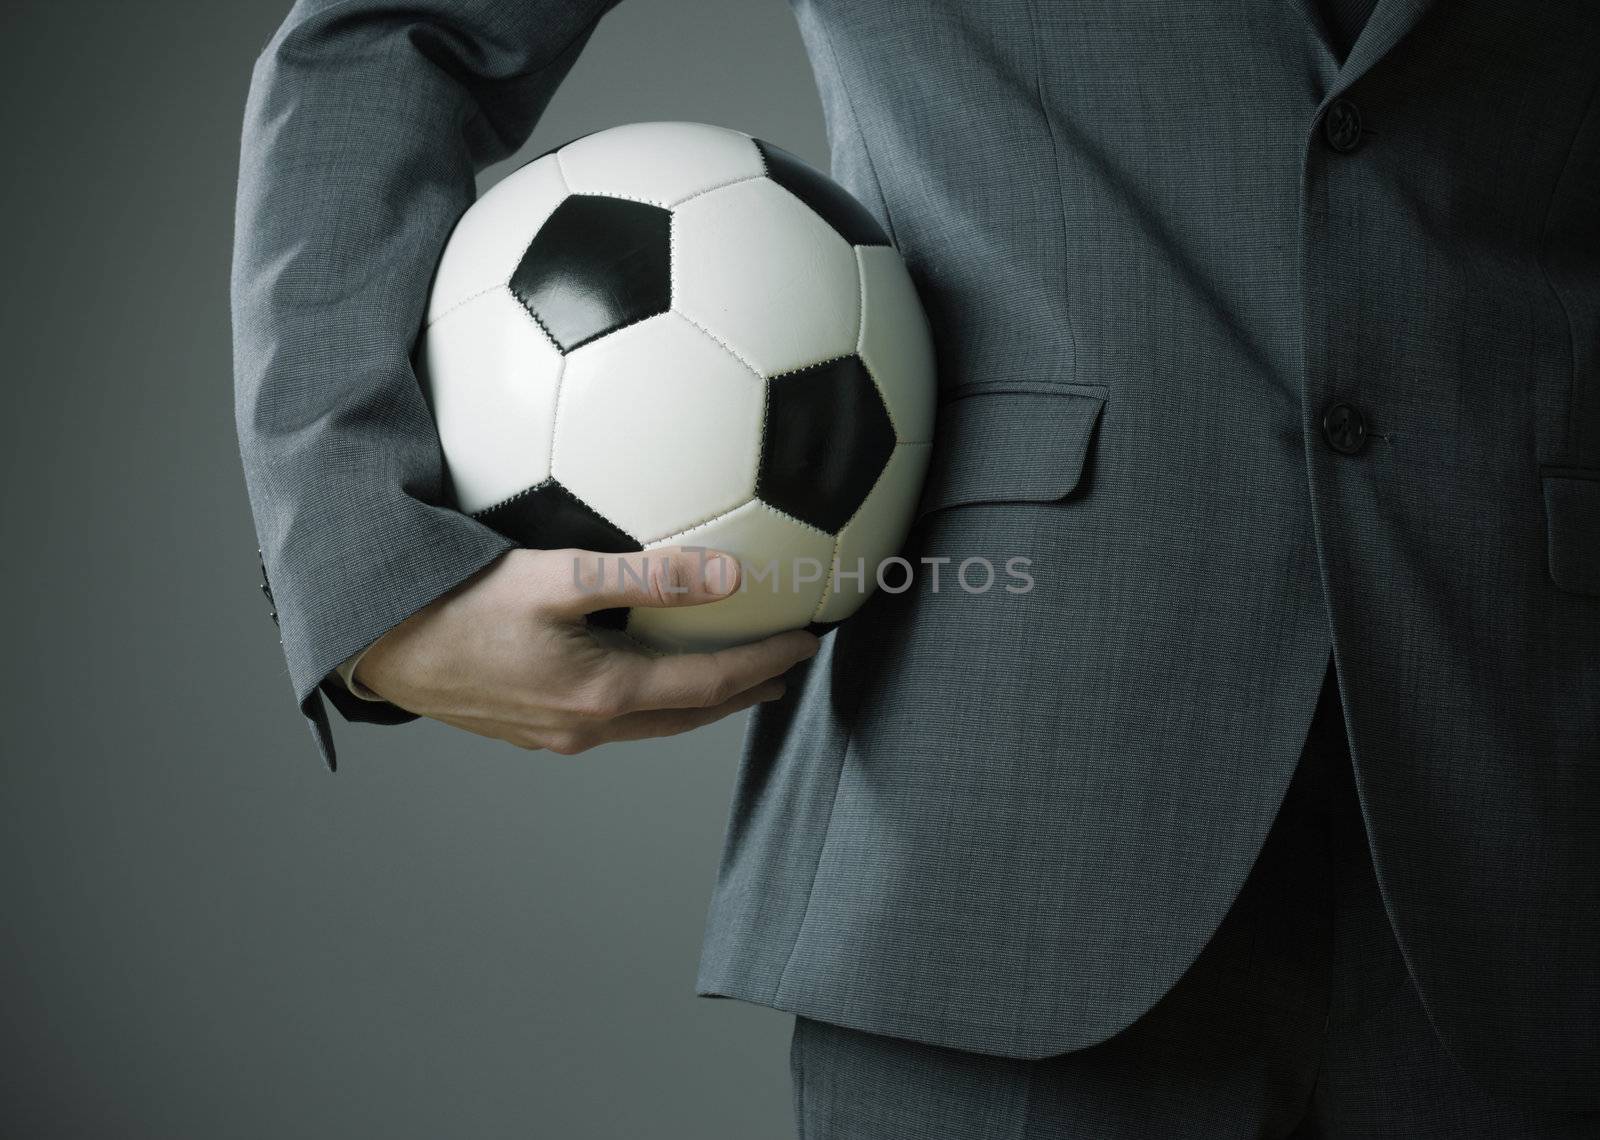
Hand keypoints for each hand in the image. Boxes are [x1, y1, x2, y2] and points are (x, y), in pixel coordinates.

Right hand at [352, 547, 818, 753]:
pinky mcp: (531, 727)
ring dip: (699, 698)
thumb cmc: (455, 605)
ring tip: (731, 676)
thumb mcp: (555, 576)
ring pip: (652, 721)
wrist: (376, 643)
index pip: (713, 682)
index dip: (767, 662)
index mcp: (605, 695)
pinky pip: (614, 717)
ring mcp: (557, 735)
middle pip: (690, 714)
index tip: (809, 640)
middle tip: (785, 671)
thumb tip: (731, 577)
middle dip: (744, 692)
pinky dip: (652, 696)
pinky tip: (643, 671)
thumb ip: (646, 575)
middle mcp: (588, 728)